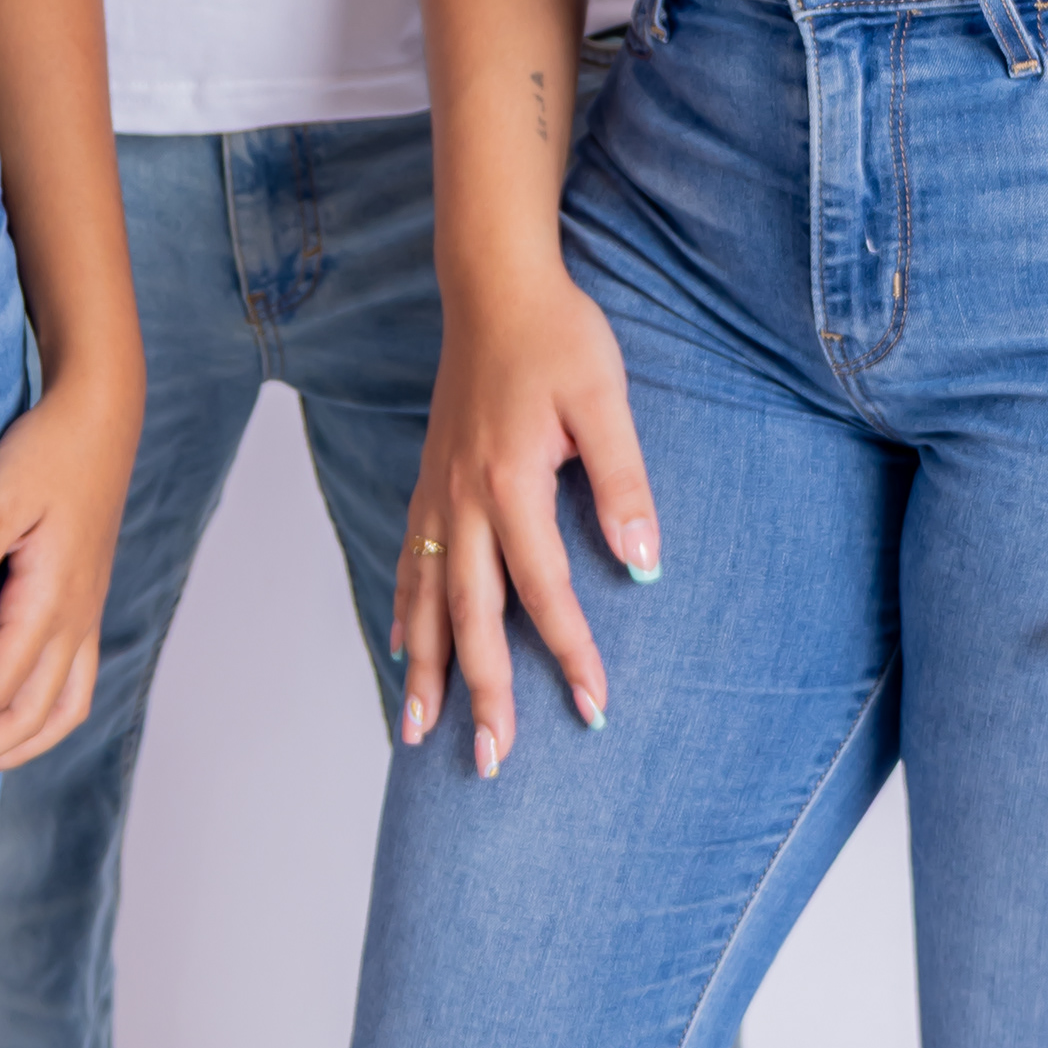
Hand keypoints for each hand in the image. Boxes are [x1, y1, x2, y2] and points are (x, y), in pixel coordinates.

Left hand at [0, 373, 138, 781]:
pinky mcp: (85, 608)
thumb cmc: (45, 454)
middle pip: (27, 718)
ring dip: (12, 749)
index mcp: (52, 601)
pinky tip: (12, 725)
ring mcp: (87, 617)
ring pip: (61, 713)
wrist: (99, 420)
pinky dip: (43, 722)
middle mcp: (77, 621)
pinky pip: (74, 688)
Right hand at [391, 265, 660, 779]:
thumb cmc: (557, 337)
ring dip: (425, 672)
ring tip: (417, 735)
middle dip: (481, 693)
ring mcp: (437, 496)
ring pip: (425, 601)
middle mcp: (462, 500)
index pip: (544, 591)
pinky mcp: (429, 485)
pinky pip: (409, 566)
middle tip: (491, 761)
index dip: (571, 654)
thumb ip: (624, 483)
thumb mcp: (606, 401)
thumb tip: (644, 566)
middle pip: (470, 617)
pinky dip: (404, 616)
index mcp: (509, 483)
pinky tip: (404, 653)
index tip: (594, 707)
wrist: (494, 286)